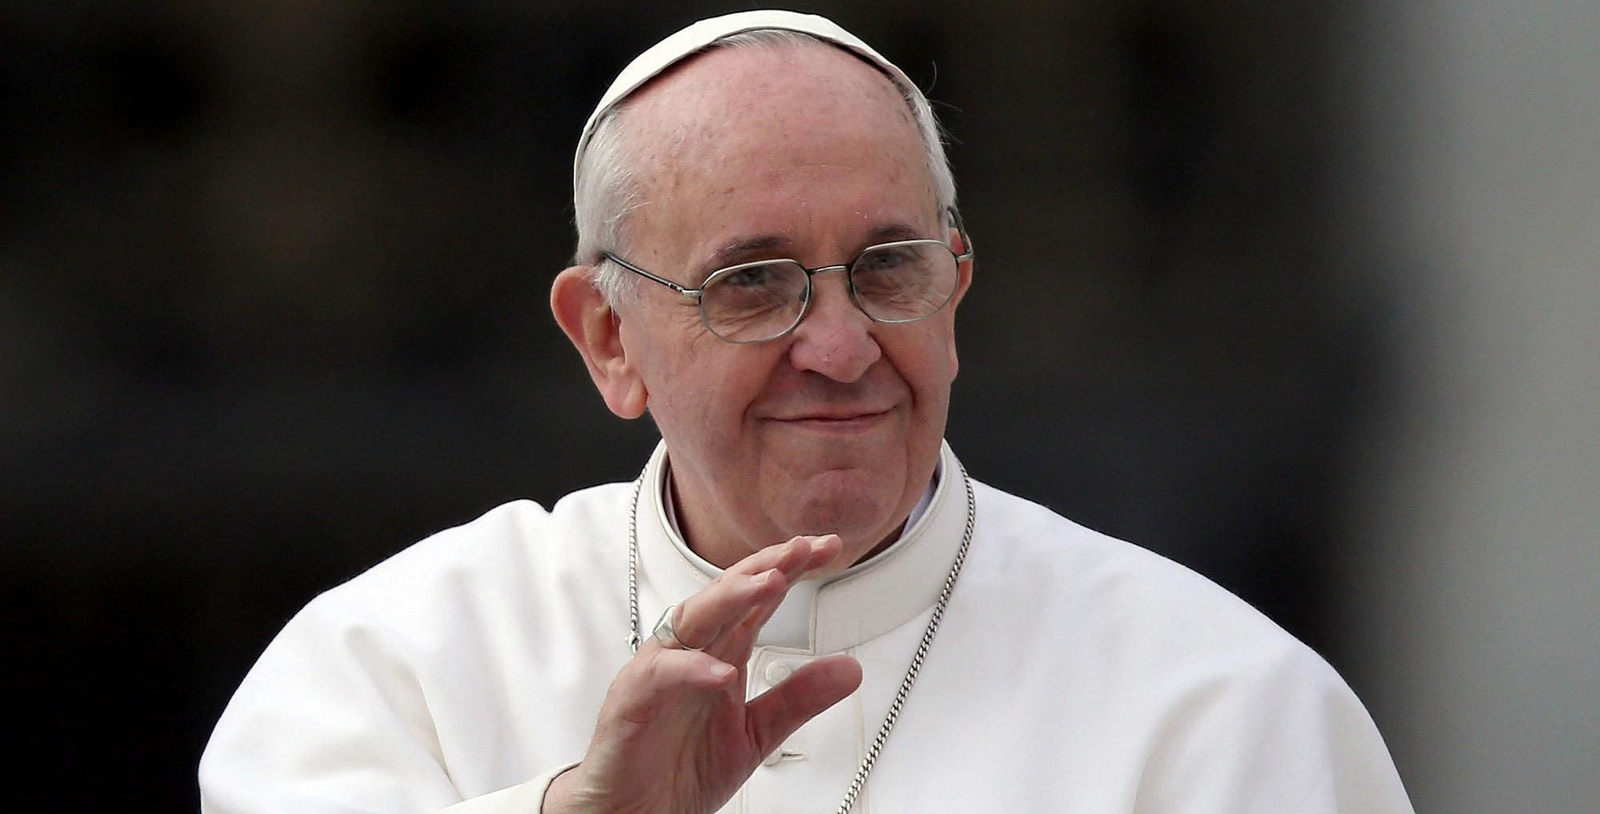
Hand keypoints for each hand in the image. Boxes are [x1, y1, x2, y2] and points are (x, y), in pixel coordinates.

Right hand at [543, 534, 862, 813]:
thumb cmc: (680, 769)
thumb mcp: (755, 732)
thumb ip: (798, 698)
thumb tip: (851, 668)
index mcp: (719, 653)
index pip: (756, 599)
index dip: (789, 570)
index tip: (827, 548)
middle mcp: (689, 653)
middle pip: (727, 595)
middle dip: (765, 567)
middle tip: (803, 548)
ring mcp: (658, 673)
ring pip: (693, 620)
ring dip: (731, 598)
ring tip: (770, 583)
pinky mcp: (631, 703)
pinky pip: (662, 676)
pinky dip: (692, 670)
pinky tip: (724, 671)